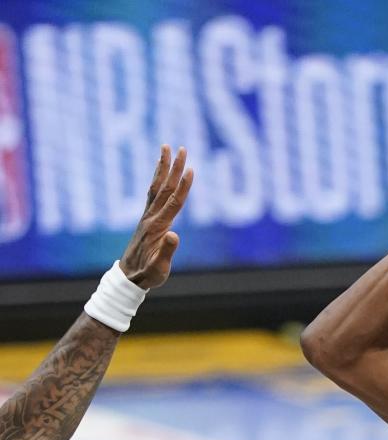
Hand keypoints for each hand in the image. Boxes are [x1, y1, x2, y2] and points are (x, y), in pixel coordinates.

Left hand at [119, 145, 193, 289]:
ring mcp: (147, 217)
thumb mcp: (159, 268)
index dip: (183, 187)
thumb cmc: (147, 275)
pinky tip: (160, 171)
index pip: (174, 203)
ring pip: (157, 187)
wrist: (128, 277)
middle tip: (182, 148)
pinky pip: (153, 194)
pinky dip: (158, 179)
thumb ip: (166, 252)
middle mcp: (151, 217)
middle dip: (174, 168)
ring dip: (163, 167)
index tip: (191, 170)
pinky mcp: (147, 219)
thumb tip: (174, 235)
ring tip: (167, 147)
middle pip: (165, 188)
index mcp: (158, 228)